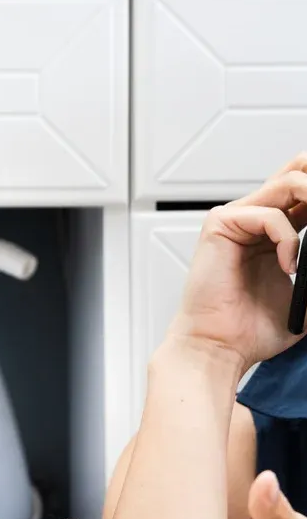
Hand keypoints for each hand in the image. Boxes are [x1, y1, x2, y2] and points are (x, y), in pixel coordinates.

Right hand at [167, 155, 306, 373]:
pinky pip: (269, 215)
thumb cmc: (251, 329)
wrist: (220, 346)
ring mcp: (236, 220)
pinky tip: (287, 266)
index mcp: (275, 234)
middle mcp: (254, 221)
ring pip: (289, 181)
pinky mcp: (221, 226)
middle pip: (298, 172)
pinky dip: (288, 240)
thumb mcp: (306, 296)